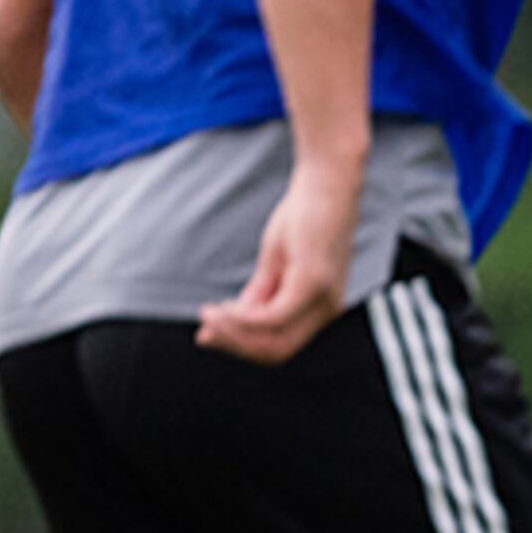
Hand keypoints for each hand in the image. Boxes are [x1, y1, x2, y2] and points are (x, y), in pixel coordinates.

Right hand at [197, 158, 357, 364]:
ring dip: (235, 332)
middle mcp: (327, 310)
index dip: (243, 346)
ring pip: (274, 339)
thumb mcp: (276, 263)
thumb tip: (226, 321)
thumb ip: (258, 295)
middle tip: (203, 332)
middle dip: (236, 345)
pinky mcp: (312, 282)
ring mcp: (323, 298)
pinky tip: (223, 308)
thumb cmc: (303, 218)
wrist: (327, 182)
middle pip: (277, 350)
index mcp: (321, 309)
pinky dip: (244, 318)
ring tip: (207, 315)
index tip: (209, 334)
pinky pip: (274, 316)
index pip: (280, 345)